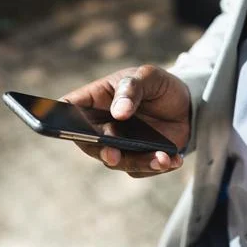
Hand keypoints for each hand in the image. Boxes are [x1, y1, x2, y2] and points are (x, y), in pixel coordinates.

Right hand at [61, 65, 189, 177]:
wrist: (184, 104)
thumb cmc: (157, 85)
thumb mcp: (148, 77)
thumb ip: (131, 89)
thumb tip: (119, 112)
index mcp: (94, 101)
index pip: (68, 109)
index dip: (61, 119)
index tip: (68, 127)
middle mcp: (101, 127)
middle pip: (91, 144)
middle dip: (103, 151)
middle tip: (113, 155)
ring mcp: (119, 146)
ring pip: (119, 162)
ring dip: (140, 163)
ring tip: (162, 159)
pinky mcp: (138, 159)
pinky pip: (144, 169)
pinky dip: (159, 166)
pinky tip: (174, 160)